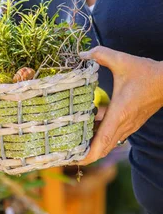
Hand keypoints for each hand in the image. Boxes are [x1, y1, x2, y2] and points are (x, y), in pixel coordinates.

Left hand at [80, 46, 162, 164]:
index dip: (88, 154)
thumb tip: (82, 53)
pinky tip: (88, 126)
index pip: (102, 142)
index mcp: (119, 114)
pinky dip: (101, 135)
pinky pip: (114, 135)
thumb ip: (101, 55)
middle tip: (66, 153)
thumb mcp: (122, 61)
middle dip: (85, 153)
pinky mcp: (132, 122)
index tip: (74, 160)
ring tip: (72, 141)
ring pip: (108, 142)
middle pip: (103, 148)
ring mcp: (129, 125)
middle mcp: (124, 124)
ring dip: (92, 144)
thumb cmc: (147, 73)